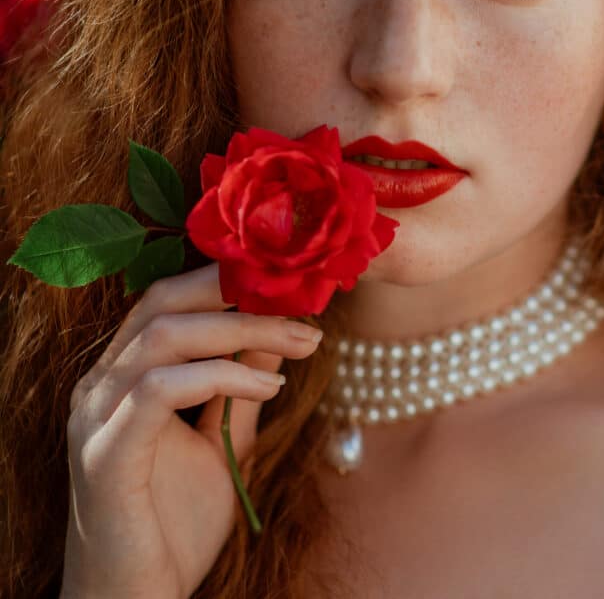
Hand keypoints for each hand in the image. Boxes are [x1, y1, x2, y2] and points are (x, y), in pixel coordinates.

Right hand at [61, 263, 322, 597]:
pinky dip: (222, 376)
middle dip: (240, 294)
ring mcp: (96, 418)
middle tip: (306, 308)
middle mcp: (101, 387)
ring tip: (302, 344)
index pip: (168, 299)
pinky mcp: (104, 455)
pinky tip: (270, 387)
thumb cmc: (175, 524)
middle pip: (162, 302)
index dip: (229, 280)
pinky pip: (159, 391)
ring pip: (163, 336)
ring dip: (243, 330)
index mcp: (124, 377)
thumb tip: (277, 330)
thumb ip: (242, 385)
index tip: (296, 287)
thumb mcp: (224, 439)